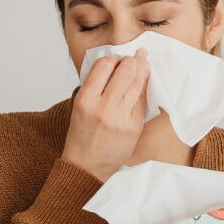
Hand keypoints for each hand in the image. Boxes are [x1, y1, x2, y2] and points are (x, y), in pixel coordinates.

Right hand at [61, 48, 149, 181]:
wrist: (87, 166)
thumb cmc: (82, 135)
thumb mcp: (79, 107)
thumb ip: (94, 86)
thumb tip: (113, 65)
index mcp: (85, 99)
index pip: (103, 66)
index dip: (113, 58)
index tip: (116, 58)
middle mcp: (103, 107)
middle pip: (125, 72)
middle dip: (132, 60)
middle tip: (135, 57)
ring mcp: (121, 118)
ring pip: (137, 84)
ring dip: (142, 69)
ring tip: (143, 61)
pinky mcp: (134, 126)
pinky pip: (142, 101)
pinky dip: (143, 88)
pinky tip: (144, 81)